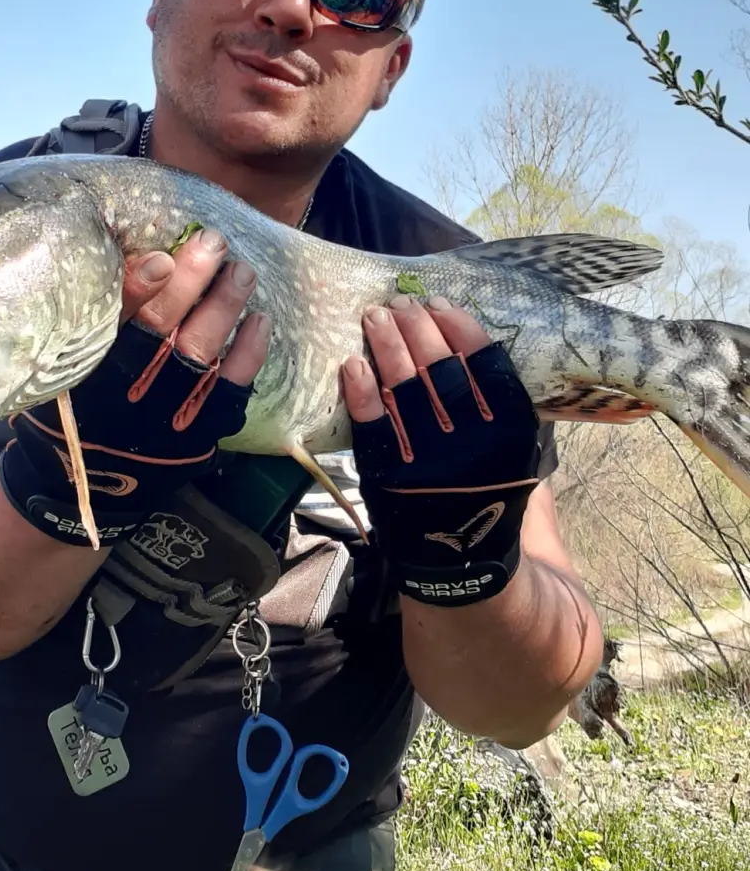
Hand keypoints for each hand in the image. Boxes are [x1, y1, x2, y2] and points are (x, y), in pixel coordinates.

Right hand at [0, 230, 269, 545]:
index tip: (162, 257)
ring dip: (225, 308)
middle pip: (164, 329)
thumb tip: (126, 256)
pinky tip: (260, 321)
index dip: (138, 288)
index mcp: (89, 372)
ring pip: (201, 354)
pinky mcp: (198, 434)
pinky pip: (231, 391)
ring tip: (242, 271)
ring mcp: (167, 415)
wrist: (85, 488)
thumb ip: (86, 325)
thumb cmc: (69, 415)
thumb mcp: (59, 373)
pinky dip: (249, 355)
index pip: (114, 323)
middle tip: (214, 243)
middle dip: (192, 283)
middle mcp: (129, 392)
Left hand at [341, 294, 540, 606]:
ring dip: (387, 344)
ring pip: (403, 386)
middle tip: (401, 303)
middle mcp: (471, 442)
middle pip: (439, 366)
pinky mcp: (389, 475)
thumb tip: (474, 344)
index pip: (485, 363)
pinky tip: (353, 362)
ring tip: (376, 316)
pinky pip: (371, 423)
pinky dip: (361, 390)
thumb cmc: (489, 498)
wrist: (462, 566)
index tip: (440, 303)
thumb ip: (505, 408)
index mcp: (510, 432)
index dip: (460, 327)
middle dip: (417, 326)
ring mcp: (427, 458)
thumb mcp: (518, 456)